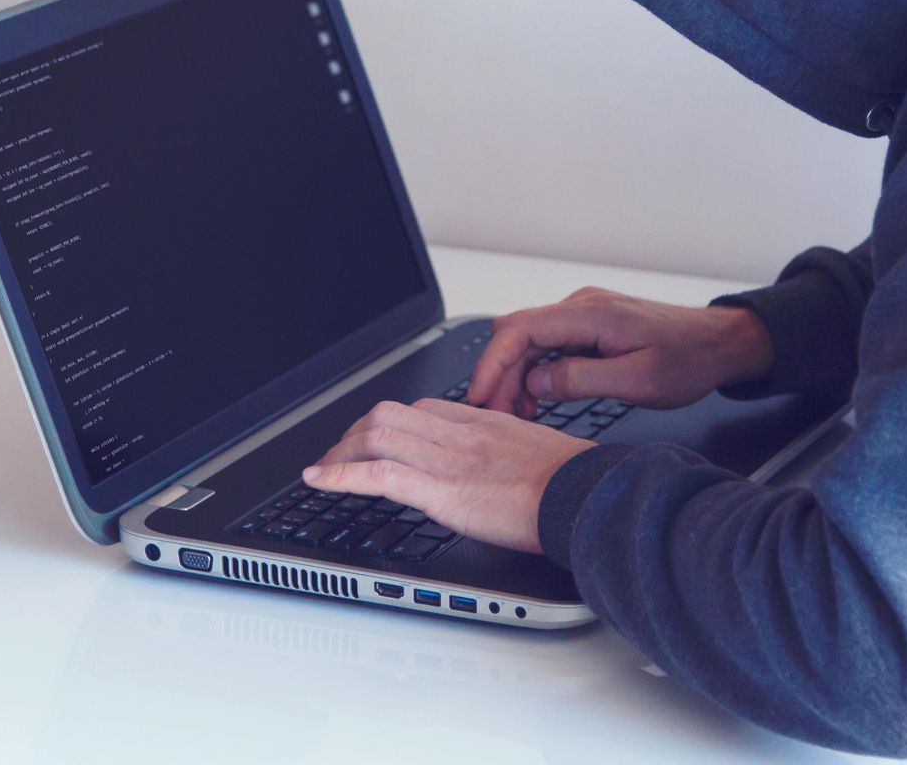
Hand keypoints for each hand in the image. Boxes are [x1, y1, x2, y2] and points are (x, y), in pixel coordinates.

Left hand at [301, 398, 592, 553]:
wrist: (587, 495)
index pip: (423, 410)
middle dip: (355, 433)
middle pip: (390, 415)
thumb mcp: (542, 453)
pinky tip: (319, 480)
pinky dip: (340, 475)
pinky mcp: (441, 491)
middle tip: (339, 454)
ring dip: (340, 452)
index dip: (389, 423)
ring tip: (322, 469)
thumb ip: (514, 454)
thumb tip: (510, 471)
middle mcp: (461, 434)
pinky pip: (379, 474)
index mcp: (485, 423)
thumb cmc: (576, 483)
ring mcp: (448, 460)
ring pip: (376, 436)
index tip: (376, 439)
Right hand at [466, 287, 773, 418]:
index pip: (521, 330)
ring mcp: (584, 315)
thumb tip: (536, 381)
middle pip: (517, 334)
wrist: (720, 344)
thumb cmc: (690, 359)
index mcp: (591, 315)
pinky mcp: (590, 327)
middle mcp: (582, 307)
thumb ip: (582, 379)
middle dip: (498, 374)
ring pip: (530, 341)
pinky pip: (548, 345)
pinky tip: (537, 400)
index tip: (481, 396)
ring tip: (518, 415)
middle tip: (496, 415)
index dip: (492, 363)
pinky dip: (535, 372)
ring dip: (516, 376)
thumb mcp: (638, 380)